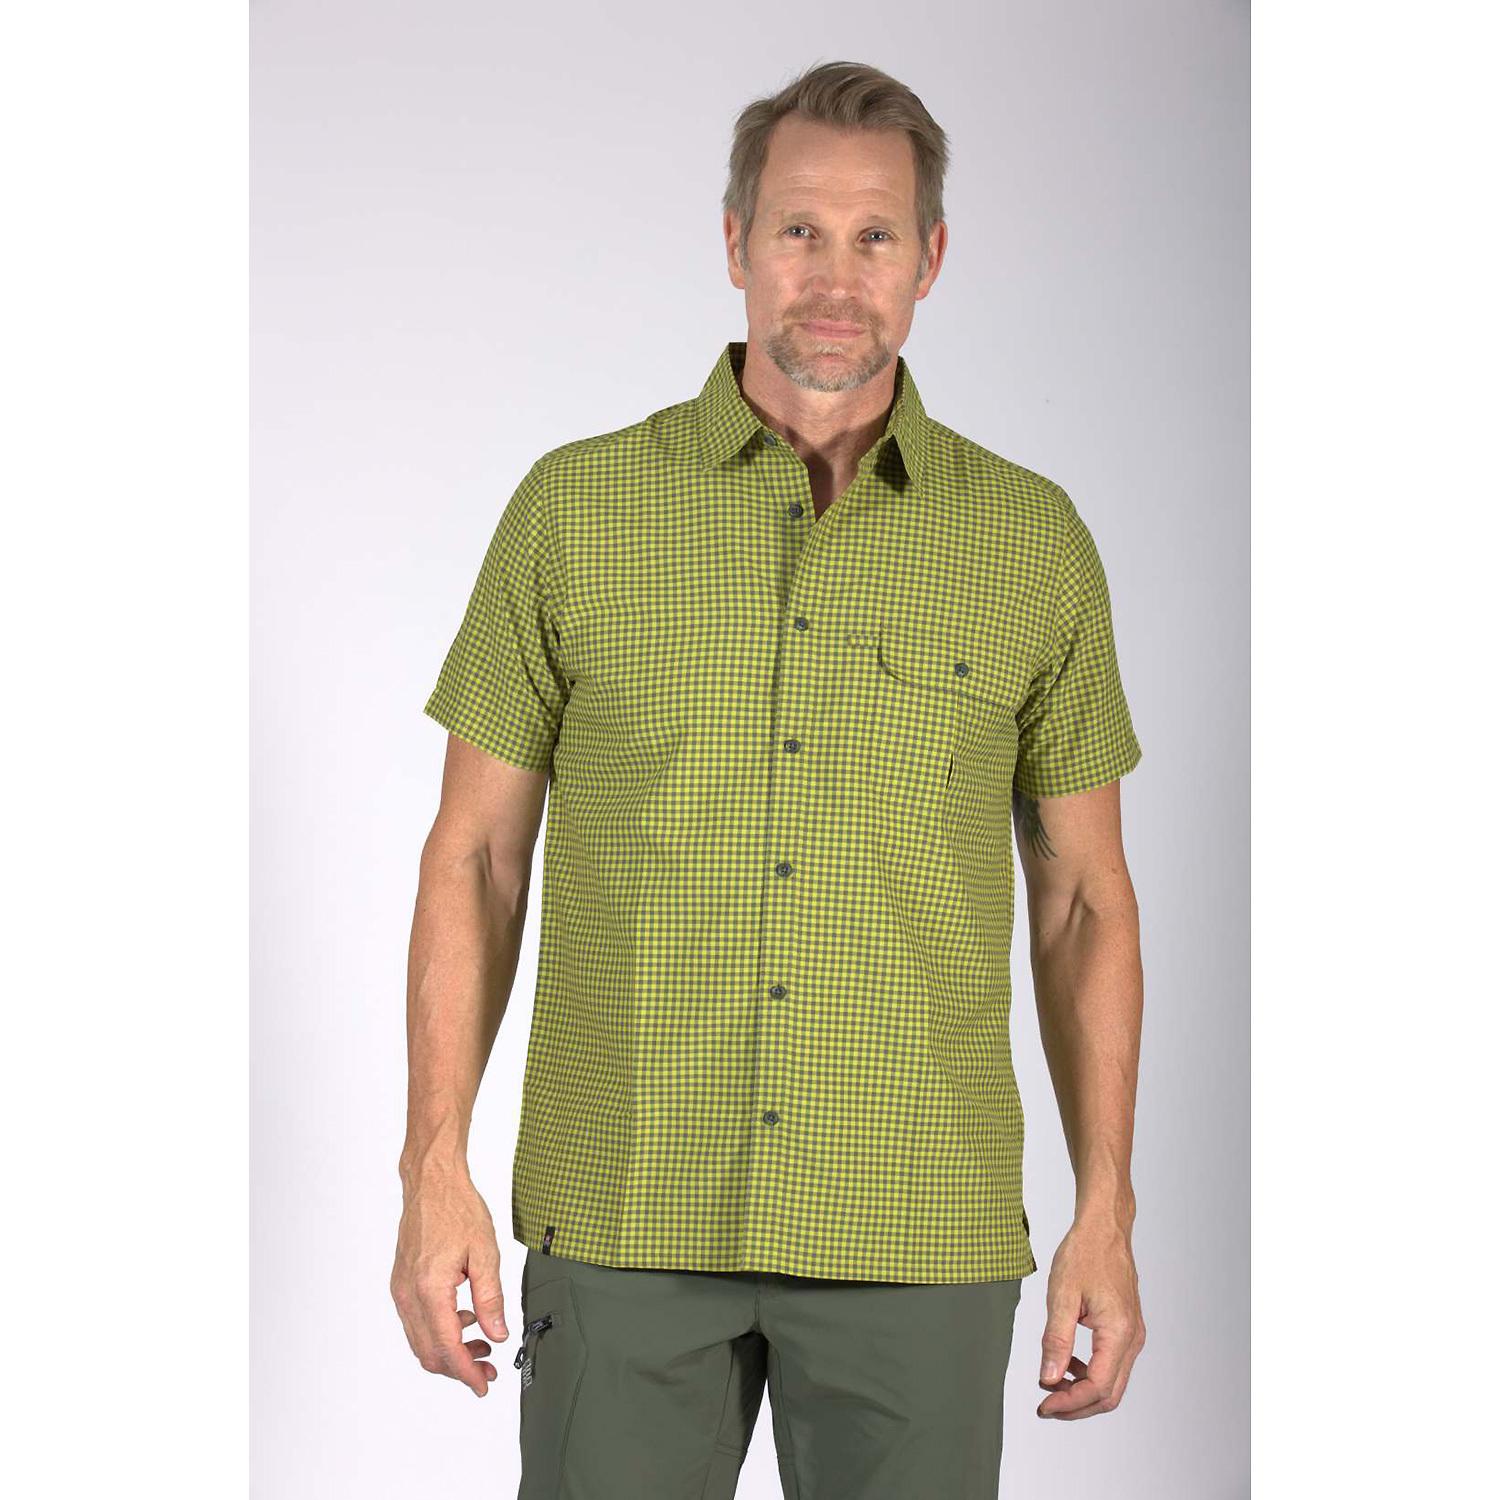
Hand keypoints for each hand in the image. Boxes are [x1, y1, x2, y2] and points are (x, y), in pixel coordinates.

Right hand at [390, 1170, 508, 1396]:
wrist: (431, 1184)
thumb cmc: (457, 1209)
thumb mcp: (485, 1253)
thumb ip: (491, 1298)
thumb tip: (497, 1334)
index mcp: (430, 1290)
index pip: (447, 1348)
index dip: (467, 1373)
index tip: (483, 1384)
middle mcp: (409, 1295)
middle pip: (429, 1353)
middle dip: (459, 1368)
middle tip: (488, 1368)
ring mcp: (401, 1291)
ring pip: (421, 1341)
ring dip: (450, 1351)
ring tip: (482, 1342)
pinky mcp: (401, 1284)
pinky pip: (416, 1322)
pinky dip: (439, 1331)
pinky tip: (465, 1318)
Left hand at [1035, 1210, 1145, 1418]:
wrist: (1104, 1229)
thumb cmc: (1084, 1253)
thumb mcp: (1062, 1295)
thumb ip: (1056, 1340)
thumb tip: (1048, 1378)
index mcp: (1118, 1332)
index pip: (1096, 1387)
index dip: (1068, 1403)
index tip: (1042, 1405)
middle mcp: (1133, 1339)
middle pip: (1109, 1395)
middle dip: (1076, 1406)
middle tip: (1045, 1405)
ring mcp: (1133, 1335)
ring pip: (1112, 1383)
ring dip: (1082, 1392)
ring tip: (1051, 1383)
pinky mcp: (1128, 1330)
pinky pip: (1113, 1364)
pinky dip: (1090, 1374)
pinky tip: (1068, 1363)